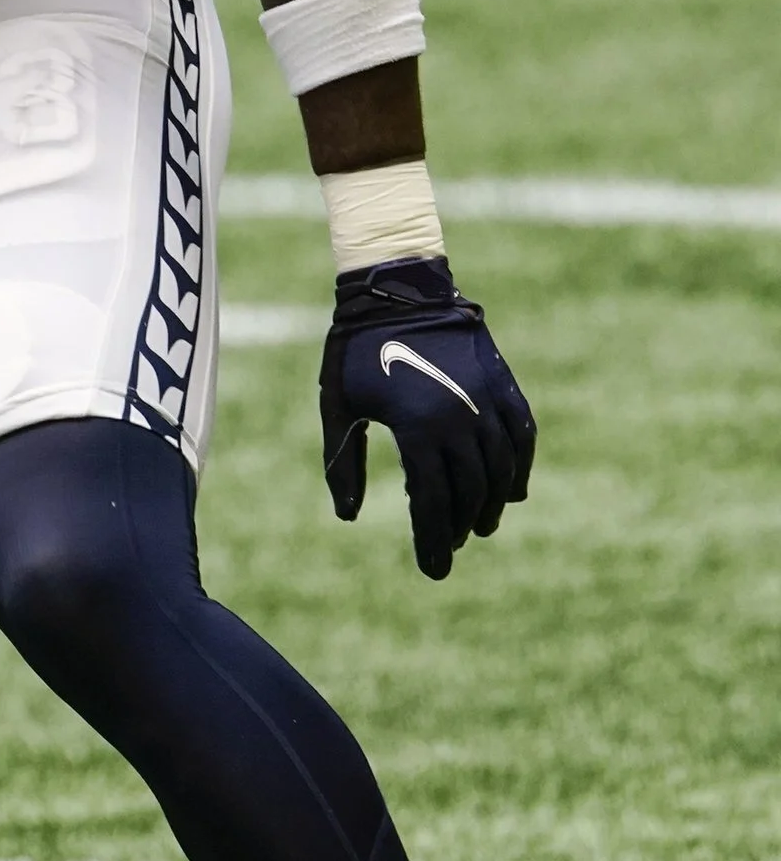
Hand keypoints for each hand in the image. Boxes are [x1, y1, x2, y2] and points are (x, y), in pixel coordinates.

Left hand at [318, 256, 534, 580]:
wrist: (395, 289)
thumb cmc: (356, 349)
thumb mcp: (338, 406)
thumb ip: (344, 463)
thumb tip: (348, 516)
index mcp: (415, 429)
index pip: (430, 503)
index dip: (432, 541)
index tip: (434, 570)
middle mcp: (458, 419)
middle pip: (468, 493)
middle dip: (459, 528)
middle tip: (450, 549)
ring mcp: (485, 400)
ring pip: (499, 470)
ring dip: (492, 505)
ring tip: (480, 527)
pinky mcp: (501, 383)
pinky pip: (521, 435)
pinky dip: (520, 467)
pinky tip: (513, 492)